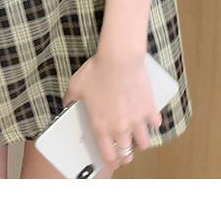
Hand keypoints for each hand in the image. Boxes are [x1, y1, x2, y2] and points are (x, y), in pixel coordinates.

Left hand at [62, 50, 162, 170]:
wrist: (119, 59)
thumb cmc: (96, 72)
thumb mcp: (75, 85)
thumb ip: (70, 99)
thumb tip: (66, 104)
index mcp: (101, 126)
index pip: (108, 156)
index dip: (110, 162)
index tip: (111, 162)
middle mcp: (120, 128)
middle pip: (127, 155)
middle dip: (125, 155)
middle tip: (124, 149)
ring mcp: (137, 120)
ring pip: (144, 143)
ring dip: (140, 141)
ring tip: (136, 134)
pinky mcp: (149, 109)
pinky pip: (155, 123)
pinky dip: (152, 121)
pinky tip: (148, 116)